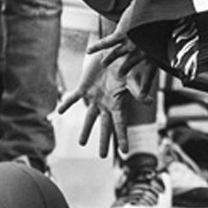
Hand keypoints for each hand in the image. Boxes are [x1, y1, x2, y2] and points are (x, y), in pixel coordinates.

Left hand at [58, 32, 154, 157]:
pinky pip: (74, 98)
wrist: (113, 51)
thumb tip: (148, 102)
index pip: (120, 124)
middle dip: (104, 140)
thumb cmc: (125, 63)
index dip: (122, 137)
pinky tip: (59, 111)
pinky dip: (67, 104)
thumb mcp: (130, 78)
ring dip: (86, 130)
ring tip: (82, 143)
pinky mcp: (84, 87)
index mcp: (118, 103)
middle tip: (103, 155)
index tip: (125, 151)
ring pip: (90, 117)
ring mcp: (95, 97)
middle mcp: (106, 103)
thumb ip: (137, 90)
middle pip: (105, 125)